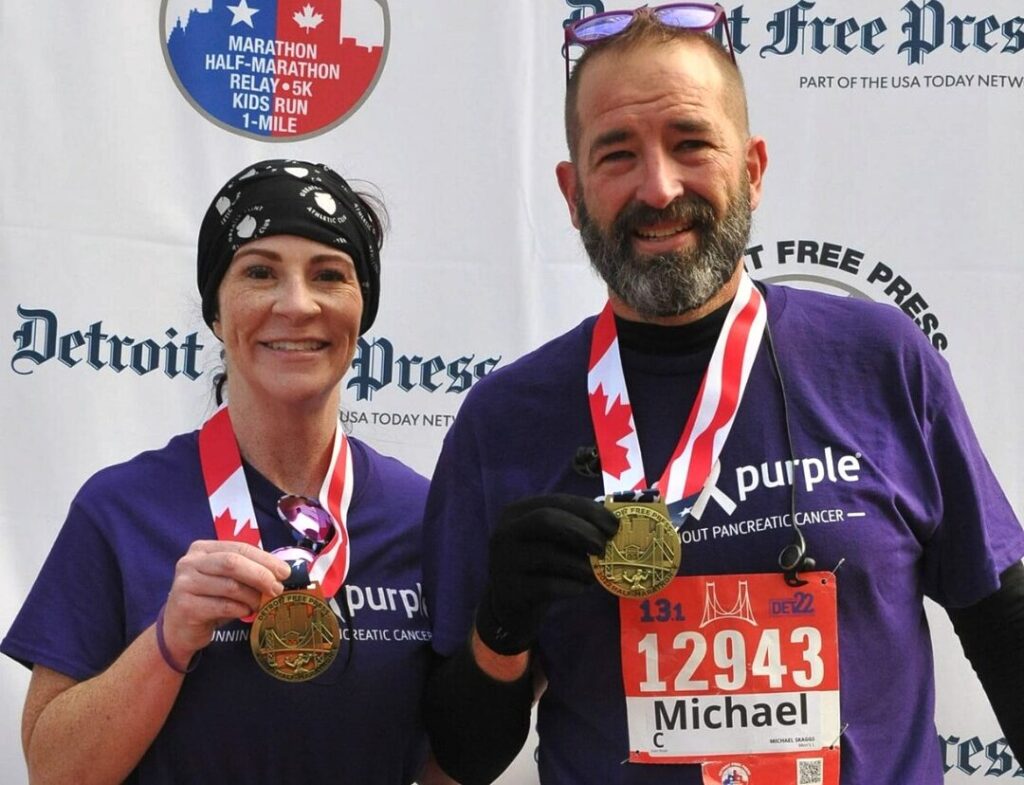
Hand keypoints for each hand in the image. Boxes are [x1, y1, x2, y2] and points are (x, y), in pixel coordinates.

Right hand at [159, 541, 290, 665]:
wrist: (179, 630)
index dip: (265, 559)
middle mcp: (190, 563)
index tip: (285, 572)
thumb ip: (248, 571)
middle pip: (233, 563)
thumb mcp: (227, 580)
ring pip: (230, 586)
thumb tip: (283, 572)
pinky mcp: (185, 607)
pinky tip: (246, 613)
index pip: (239, 548)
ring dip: (253, 596)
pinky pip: (223, 606)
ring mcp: (184, 584)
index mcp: (202, 549)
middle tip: (278, 589)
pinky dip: (241, 610)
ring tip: (261, 604)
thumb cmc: (209, 600)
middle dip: (261, 575)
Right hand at [475, 494, 617, 655]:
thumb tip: (613, 526)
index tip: (613, 526)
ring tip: (592, 575)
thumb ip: (572, 529)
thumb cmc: (538, 566)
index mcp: (519, 512)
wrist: (507, 606)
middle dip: (582, 531)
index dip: (589, 511)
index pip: (557, 501)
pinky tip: (580, 589)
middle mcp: (506, 531)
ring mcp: (505, 561)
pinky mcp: (511, 590)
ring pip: (548, 554)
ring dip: (579, 564)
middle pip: (547, 520)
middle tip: (603, 547)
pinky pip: (547, 586)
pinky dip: (571, 587)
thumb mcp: (548, 541)